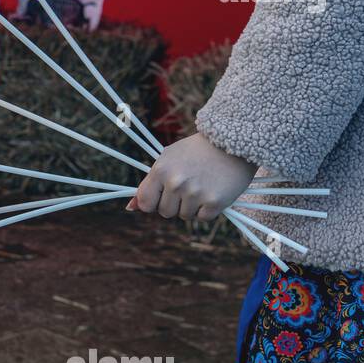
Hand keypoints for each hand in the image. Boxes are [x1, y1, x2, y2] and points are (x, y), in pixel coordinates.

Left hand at [127, 132, 257, 220]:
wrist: (232, 143)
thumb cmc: (196, 151)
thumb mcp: (168, 159)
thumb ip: (150, 183)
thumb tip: (131, 207)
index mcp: (161, 170)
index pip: (145, 203)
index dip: (152, 203)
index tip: (161, 197)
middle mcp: (176, 183)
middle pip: (165, 212)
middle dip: (174, 204)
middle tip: (188, 186)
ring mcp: (196, 193)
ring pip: (184, 216)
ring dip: (192, 206)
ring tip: (201, 185)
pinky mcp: (215, 202)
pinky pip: (203, 218)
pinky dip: (207, 209)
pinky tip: (213, 191)